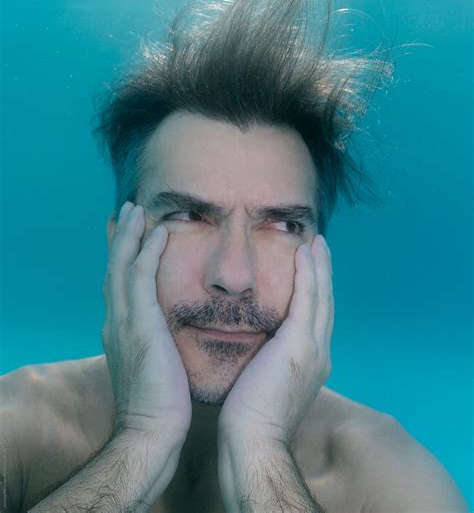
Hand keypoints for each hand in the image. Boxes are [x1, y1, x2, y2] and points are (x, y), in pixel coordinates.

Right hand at [102, 201, 191, 442]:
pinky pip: (142, 277)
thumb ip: (152, 348)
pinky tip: (160, 233)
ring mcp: (124, 322)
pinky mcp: (140, 325)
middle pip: (113, 268)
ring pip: (122, 265)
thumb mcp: (151, 370)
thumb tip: (163, 339)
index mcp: (120, 332)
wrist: (151, 434)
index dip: (121, 257)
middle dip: (120, 237)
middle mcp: (116, 322)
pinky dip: (149, 252)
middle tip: (128, 211)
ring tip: (138, 210)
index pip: (117, 285)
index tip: (128, 235)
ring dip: (131, 235)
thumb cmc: (159, 408)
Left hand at [218, 235, 333, 445]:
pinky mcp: (300, 345)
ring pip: (321, 296)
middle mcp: (319, 353)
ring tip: (316, 242)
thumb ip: (268, 365)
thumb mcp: (264, 385)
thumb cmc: (248, 421)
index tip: (311, 270)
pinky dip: (309, 273)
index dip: (315, 292)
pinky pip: (307, 298)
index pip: (315, 319)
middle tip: (320, 247)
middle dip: (323, 273)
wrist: (254, 443)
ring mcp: (314, 349)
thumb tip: (256, 354)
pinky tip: (305, 252)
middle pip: (325, 303)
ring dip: (319, 266)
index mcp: (311, 364)